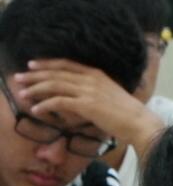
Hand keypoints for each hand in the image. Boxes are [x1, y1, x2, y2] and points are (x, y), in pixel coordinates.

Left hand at [14, 61, 161, 147]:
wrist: (140, 122)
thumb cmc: (129, 114)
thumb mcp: (111, 96)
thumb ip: (95, 92)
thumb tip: (81, 99)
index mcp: (97, 74)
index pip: (67, 64)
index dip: (48, 63)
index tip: (32, 64)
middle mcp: (91, 79)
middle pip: (56, 73)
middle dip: (35, 75)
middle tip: (19, 77)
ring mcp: (88, 90)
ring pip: (55, 85)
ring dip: (36, 89)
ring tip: (22, 93)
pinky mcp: (86, 104)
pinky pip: (59, 102)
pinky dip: (45, 105)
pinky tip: (36, 109)